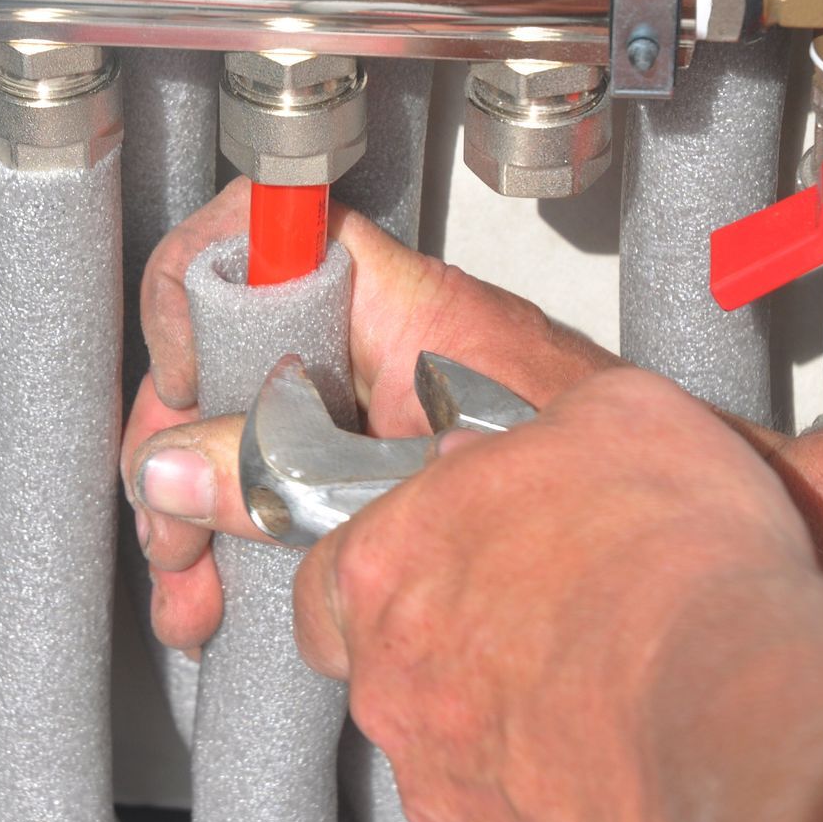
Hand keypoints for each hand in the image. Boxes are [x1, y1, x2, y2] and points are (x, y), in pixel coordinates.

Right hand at [122, 177, 616, 650]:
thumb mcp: (388, 484)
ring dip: (203, 511)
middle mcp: (374, 334)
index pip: (260, 227)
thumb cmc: (568, 484)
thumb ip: (267, 471)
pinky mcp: (385, 452)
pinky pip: (288, 470)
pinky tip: (226, 593)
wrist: (656, 554)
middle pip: (229, 353)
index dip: (196, 286)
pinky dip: (250, 532)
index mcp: (387, 300)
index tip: (180, 374)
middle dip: (176, 448)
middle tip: (171, 532)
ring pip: (250, 425)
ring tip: (193, 592)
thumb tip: (166, 467)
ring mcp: (376, 394)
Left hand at [144, 362, 822, 821]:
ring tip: (594, 678)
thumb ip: (536, 429)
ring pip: (447, 737)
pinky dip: (547, 776)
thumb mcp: (612, 414)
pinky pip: (506, 801)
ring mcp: (442, 772)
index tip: (446, 552)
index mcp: (386, 563)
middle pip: (388, 657)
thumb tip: (537, 443)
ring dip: (502, 709)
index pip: (330, 572)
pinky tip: (609, 742)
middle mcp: (392, 678)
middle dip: (453, 633)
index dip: (391, 560)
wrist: (739, 701)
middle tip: (538, 609)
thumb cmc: (672, 558)